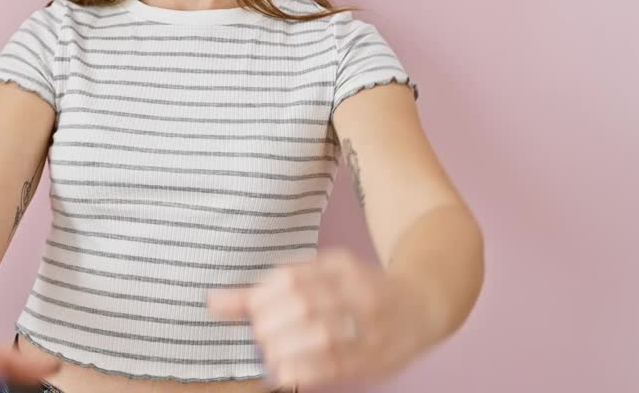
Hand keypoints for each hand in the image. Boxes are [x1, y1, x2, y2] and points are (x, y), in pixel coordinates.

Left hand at [206, 248, 433, 388]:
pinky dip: (305, 370)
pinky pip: (338, 365)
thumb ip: (267, 292)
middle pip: (305, 304)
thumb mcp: (319, 277)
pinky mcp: (377, 358)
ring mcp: (371, 326)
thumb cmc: (358, 291)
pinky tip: (285, 373)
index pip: (292, 277)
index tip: (250, 311)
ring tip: (271, 353)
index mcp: (341, 266)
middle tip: (259, 335)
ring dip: (286, 347)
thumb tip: (213, 302)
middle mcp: (359, 291)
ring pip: (323, 334)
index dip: (262, 297)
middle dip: (272, 324)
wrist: (425, 304)